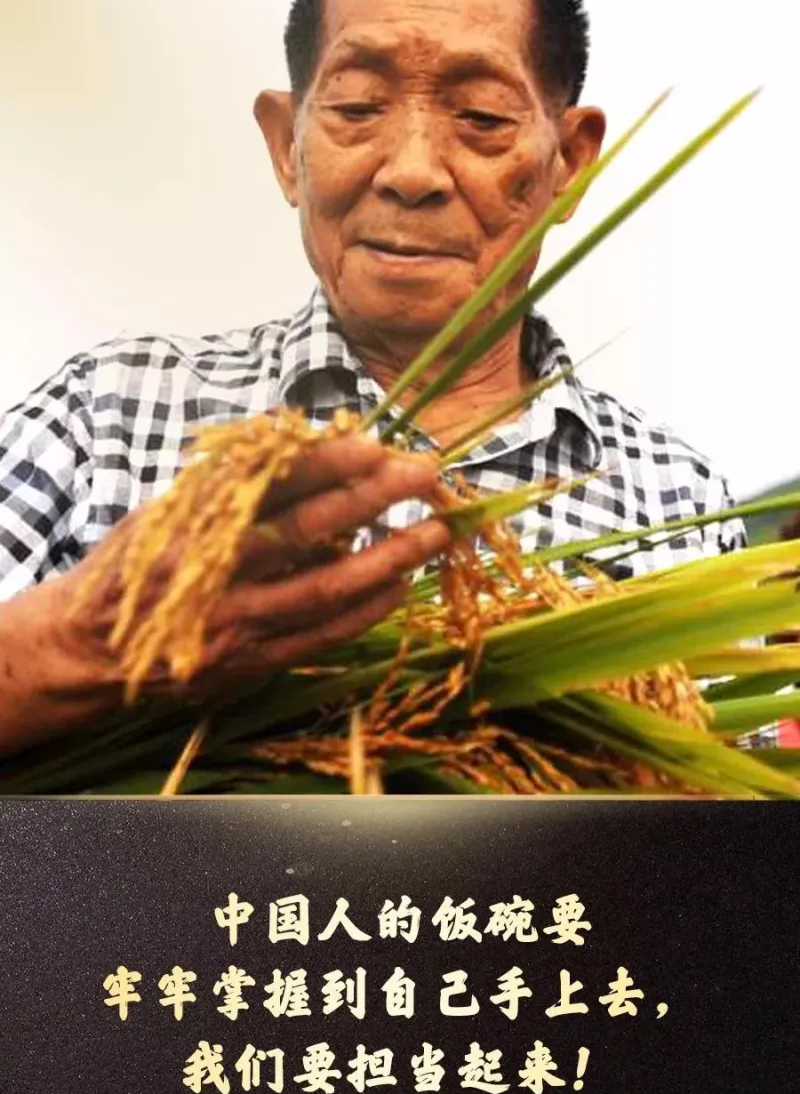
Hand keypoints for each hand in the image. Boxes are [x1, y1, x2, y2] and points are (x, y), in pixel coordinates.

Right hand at [0, 435, 448, 754]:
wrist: (86, 649)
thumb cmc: (133, 566)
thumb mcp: (165, 509)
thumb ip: (226, 478)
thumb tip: (291, 432)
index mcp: (192, 523)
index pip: (269, 482)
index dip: (325, 461)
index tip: (374, 441)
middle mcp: (214, 571)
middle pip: (307, 530)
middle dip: (372, 499)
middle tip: (424, 475)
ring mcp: (235, 622)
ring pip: (324, 589)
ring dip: (387, 559)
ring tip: (434, 534)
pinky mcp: (248, 661)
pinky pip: (319, 636)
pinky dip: (364, 612)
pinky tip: (400, 586)